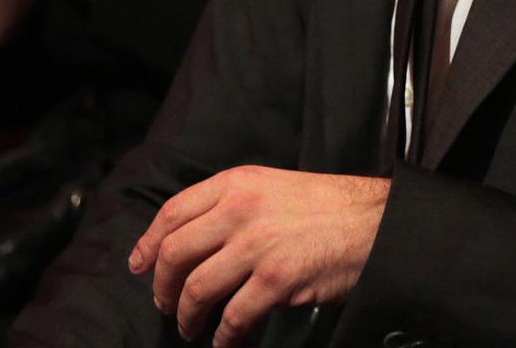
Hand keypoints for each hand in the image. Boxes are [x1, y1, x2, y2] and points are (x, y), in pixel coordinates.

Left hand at [129, 167, 389, 346]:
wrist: (377, 221)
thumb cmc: (331, 207)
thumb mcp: (275, 188)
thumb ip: (236, 206)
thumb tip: (197, 243)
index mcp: (238, 183)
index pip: (173, 212)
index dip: (148, 244)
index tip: (139, 266)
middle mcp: (241, 210)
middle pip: (175, 253)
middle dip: (162, 286)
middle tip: (165, 304)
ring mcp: (257, 244)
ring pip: (196, 288)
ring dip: (187, 315)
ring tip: (192, 328)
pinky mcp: (276, 278)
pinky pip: (233, 316)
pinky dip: (223, 336)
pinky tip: (226, 341)